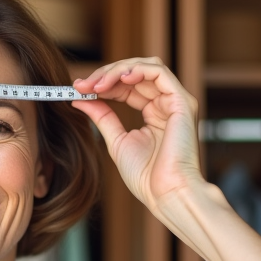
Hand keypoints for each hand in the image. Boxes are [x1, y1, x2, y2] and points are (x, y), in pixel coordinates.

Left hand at [71, 57, 204, 217]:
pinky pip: (159, 72)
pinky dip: (137, 70)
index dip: (102, 84)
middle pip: (135, 73)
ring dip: (117, 71)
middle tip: (82, 85)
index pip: (127, 87)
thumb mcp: (116, 141)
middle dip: (105, 75)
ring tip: (97, 84)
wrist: (166, 193)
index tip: (78, 88)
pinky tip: (120, 78)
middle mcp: (167, 104)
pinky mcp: (182, 101)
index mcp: (154, 114)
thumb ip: (102, 116)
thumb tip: (79, 98)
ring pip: (146, 67)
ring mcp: (176, 101)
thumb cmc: (146, 177)